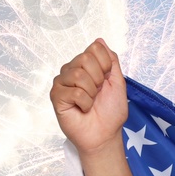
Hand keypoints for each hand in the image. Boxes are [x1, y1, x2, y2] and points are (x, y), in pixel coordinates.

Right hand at [51, 39, 127, 154]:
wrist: (105, 134)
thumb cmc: (111, 111)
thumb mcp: (118, 82)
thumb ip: (111, 61)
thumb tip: (99, 40)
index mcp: (86, 66)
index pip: (94, 48)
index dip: (106, 65)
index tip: (107, 80)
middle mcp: (72, 70)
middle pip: (85, 58)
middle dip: (99, 78)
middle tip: (98, 93)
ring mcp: (62, 82)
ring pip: (79, 74)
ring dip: (91, 92)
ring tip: (90, 102)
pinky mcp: (56, 96)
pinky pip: (74, 91)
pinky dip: (85, 103)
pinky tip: (82, 109)